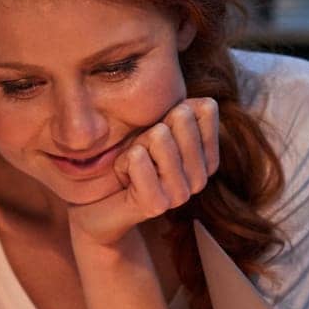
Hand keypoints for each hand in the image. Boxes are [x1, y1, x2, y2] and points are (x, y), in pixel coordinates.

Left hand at [66, 99, 218, 250]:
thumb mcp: (160, 127)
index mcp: (208, 160)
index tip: (160, 135)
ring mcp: (181, 195)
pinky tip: (125, 179)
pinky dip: (123, 161)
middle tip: (143, 153)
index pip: (206, 109)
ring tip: (133, 166)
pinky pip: (138, 158)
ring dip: (137, 146)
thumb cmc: (131, 157)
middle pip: (181, 117)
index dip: (174, 110)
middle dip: (153, 127)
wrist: (100, 202)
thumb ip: (184, 110)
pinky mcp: (156, 205)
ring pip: (160, 136)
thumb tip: (196, 103)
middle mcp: (200, 180)